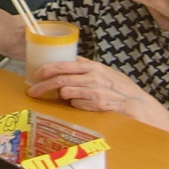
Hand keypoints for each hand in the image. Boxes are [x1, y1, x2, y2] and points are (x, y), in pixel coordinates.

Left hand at [27, 55, 160, 120]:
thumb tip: (67, 63)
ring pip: (67, 92)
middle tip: (33, 91)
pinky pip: (77, 104)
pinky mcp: (97, 104)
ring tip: (58, 97)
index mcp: (93, 66)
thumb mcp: (103, 71)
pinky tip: (80, 104)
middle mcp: (93, 76)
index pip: (65, 64)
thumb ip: (86, 68)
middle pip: (61, 79)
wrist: (136, 103)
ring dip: (60, 96)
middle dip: (43, 85)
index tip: (36, 73)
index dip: (48, 68)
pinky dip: (75, 105)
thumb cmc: (118, 87)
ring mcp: (95, 90)